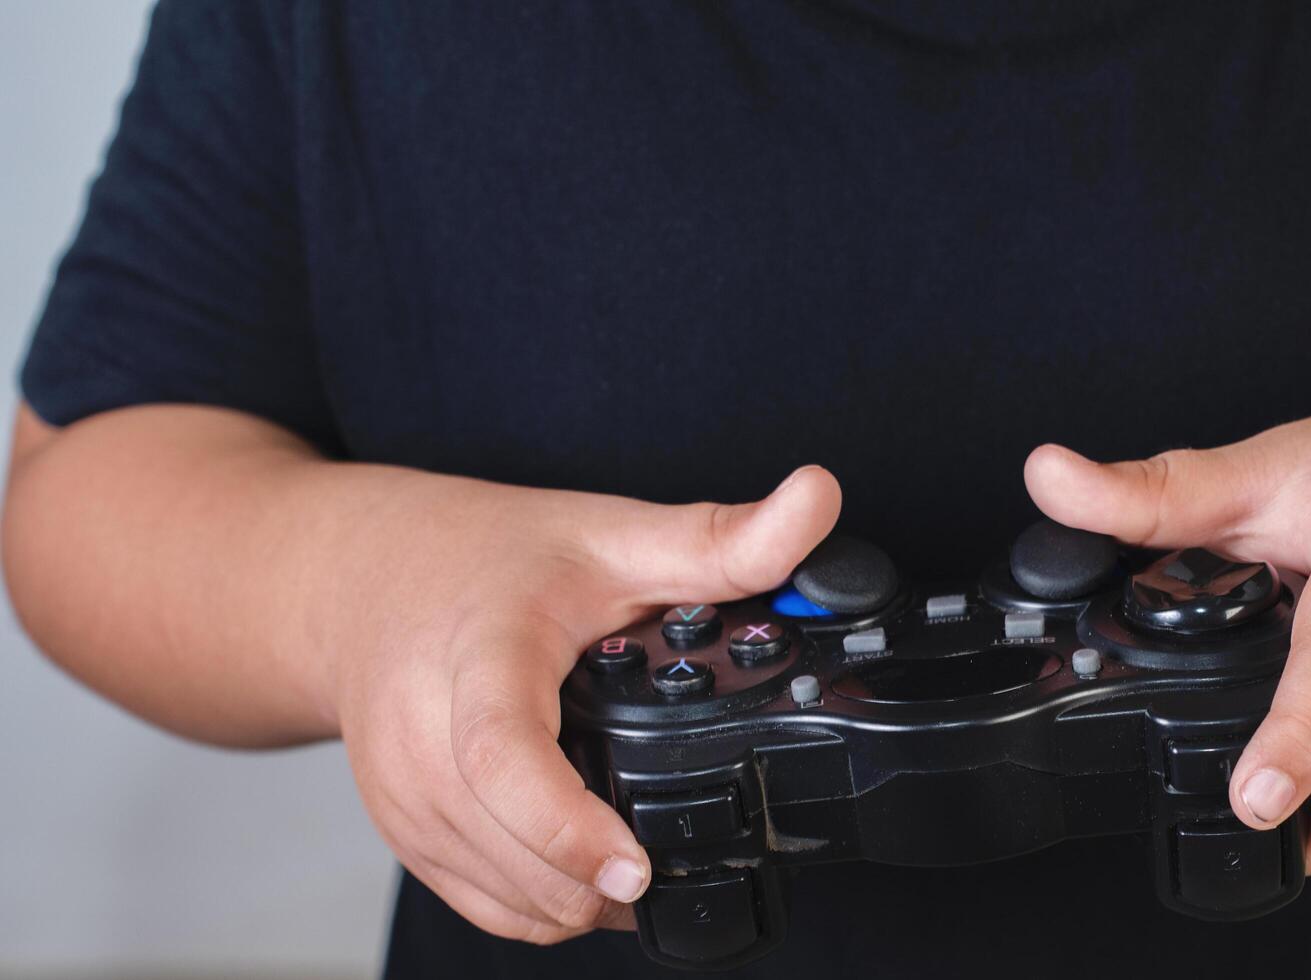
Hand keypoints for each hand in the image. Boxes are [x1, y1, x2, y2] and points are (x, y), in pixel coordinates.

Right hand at [321, 465, 840, 941]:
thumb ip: (720, 537)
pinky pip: (487, 906)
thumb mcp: (608, 532)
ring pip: (510, 900)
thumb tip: (818, 497)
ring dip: (583, 898)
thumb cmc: (479, 557)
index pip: (505, 763)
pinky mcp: (404, 837)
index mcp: (477, 663)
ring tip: (643, 849)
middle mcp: (422, 745)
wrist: (355, 580)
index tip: (637, 868)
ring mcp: (405, 801)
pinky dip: (548, 902)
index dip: (571, 829)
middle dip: (609, 873)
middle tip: (685, 841)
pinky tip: (593, 863)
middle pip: (518, 856)